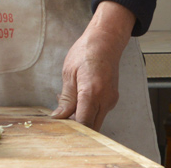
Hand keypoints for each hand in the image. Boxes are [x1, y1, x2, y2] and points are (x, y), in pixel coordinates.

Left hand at [50, 1, 135, 129]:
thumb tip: (58, 117)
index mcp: (92, 92)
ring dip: (81, 119)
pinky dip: (87, 111)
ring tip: (67, 104)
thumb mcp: (69, 73)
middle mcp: (105, 100)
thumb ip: (66, 99)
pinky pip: (99, 112)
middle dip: (76, 127)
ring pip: (95, 121)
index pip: (83, 123)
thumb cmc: (86, 52)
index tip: (58, 126)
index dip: (70, 129)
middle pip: (91, 128)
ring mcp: (111, 100)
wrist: (106, 41)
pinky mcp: (112, 99)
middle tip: (61, 117)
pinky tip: (77, 99)